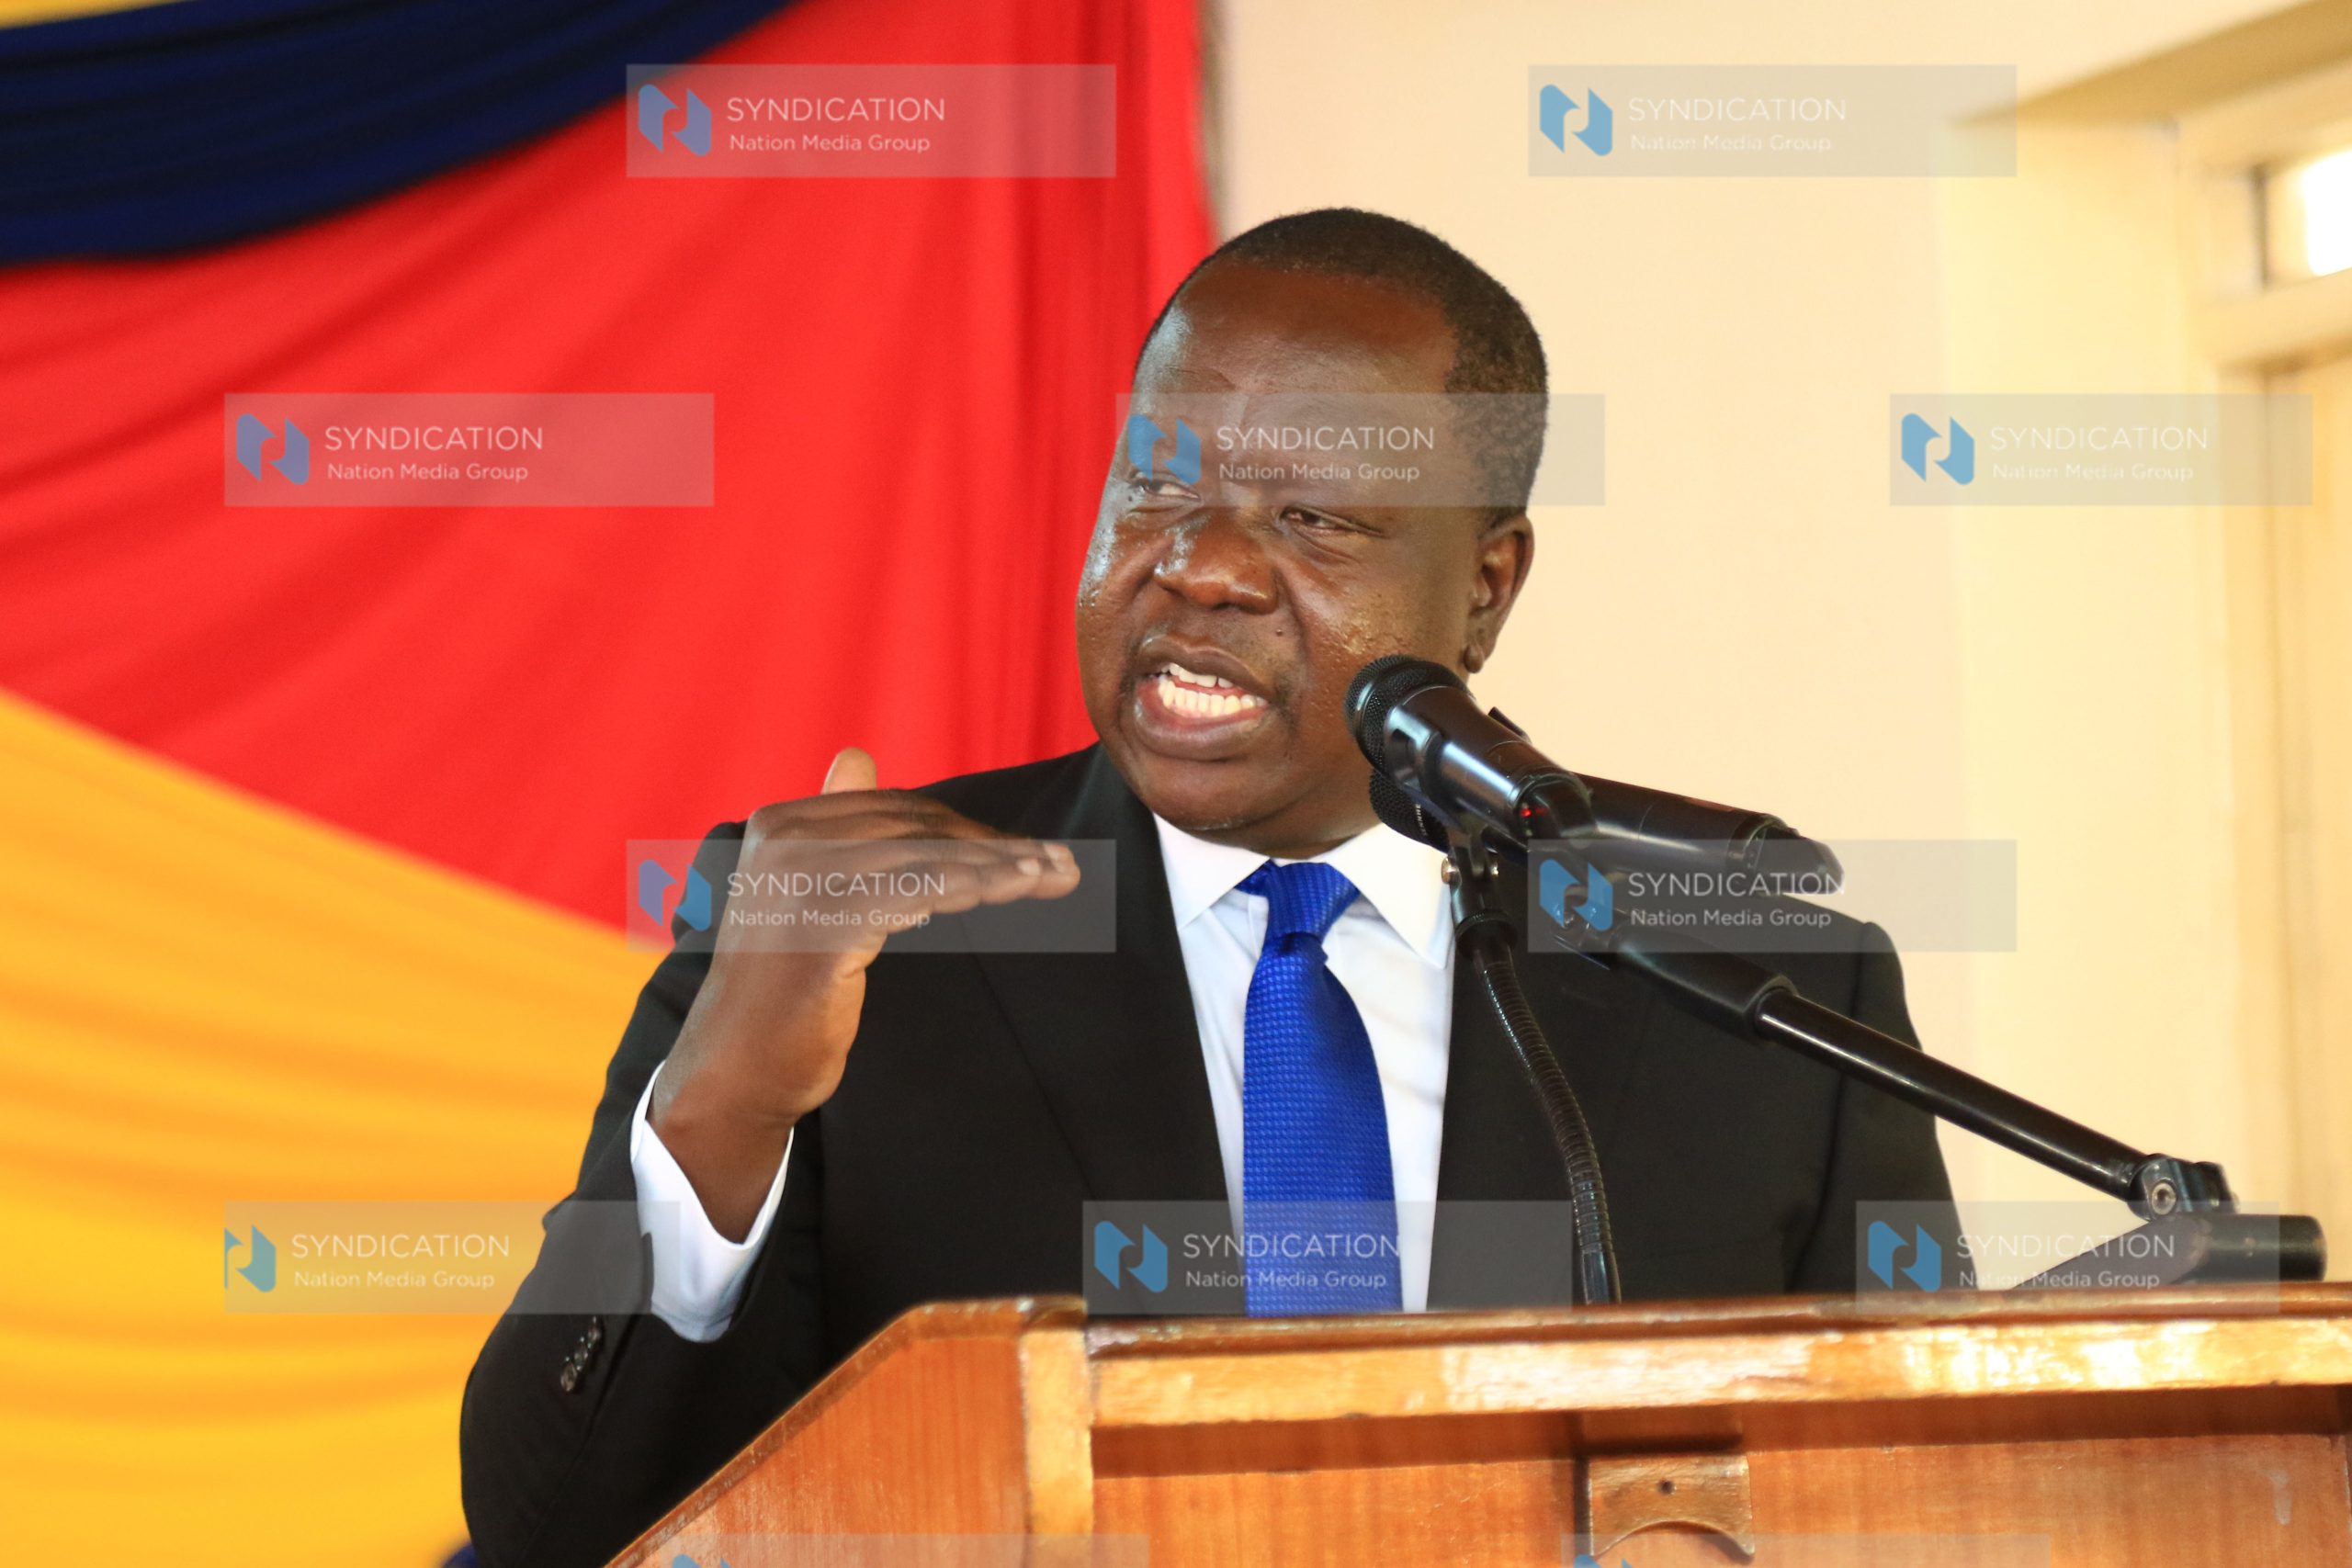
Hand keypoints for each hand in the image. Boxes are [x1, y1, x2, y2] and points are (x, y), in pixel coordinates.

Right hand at [647, 747, 1079, 1237]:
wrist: (737, 1068)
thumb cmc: (783, 986)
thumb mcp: (806, 893)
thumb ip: (832, 826)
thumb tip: (856, 755)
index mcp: (783, 822)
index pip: (898, 812)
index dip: (969, 829)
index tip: (1030, 850)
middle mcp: (785, 840)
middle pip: (917, 831)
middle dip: (997, 847)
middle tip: (1061, 864)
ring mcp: (798, 882)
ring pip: (924, 858)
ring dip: (999, 868)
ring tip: (1054, 876)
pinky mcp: (820, 929)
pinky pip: (913, 895)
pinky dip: (968, 888)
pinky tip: (1009, 893)